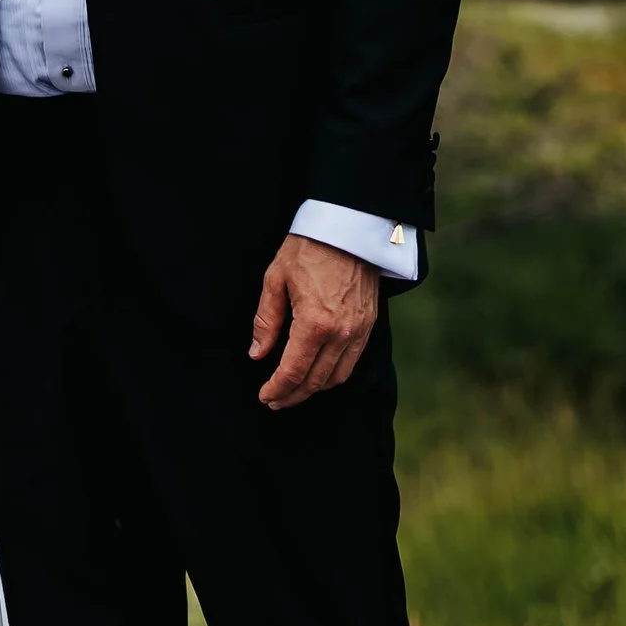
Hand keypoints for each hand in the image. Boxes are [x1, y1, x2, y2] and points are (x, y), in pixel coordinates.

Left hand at [249, 234, 379, 407]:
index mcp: (314, 323)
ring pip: (336, 378)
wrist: (348, 225)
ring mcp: (358, 331)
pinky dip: (334, 375)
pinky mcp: (369, 325)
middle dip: (292, 395)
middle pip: (315, 381)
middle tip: (274, 399)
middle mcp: (341, 333)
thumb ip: (266, 320)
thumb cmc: (308, 247)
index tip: (264, 396)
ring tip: (294, 390)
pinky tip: (319, 373)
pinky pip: (352, 363)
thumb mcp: (276, 278)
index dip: (276, 389)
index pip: (293, 372)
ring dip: (313, 389)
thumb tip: (257, 353)